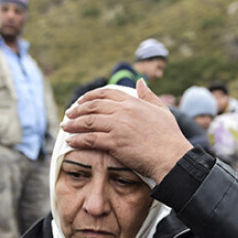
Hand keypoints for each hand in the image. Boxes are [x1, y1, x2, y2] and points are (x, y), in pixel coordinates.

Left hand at [62, 79, 192, 183]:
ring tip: (65, 127)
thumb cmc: (169, 136)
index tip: (81, 102)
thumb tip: (140, 81)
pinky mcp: (114, 143)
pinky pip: (90, 139)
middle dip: (77, 109)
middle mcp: (123, 111)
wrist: (172, 157)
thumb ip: (148, 95)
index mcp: (133, 102)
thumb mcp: (161, 110)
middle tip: (69, 114)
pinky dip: (78, 139)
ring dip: (73, 124)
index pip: (106, 93)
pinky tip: (71, 141)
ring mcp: (118, 127)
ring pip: (88, 122)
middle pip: (93, 106)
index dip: (90, 96)